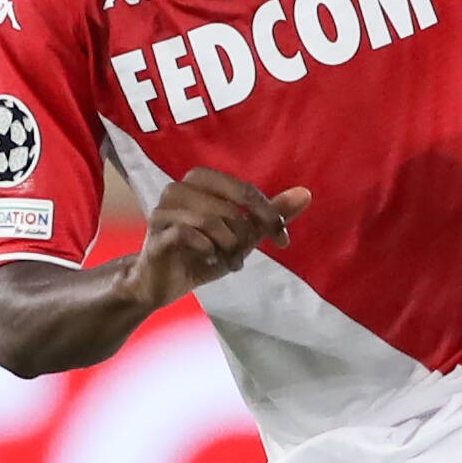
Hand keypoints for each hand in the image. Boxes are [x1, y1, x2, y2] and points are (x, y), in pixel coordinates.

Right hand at [133, 169, 310, 306]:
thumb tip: (306, 194)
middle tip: (245, 253)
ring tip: (227, 259)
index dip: (269, 216)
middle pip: (230, 205)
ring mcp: (163, 210)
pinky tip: (209, 260)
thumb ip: (271, 215)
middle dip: (247, 233)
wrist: (163, 282)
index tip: (282, 240)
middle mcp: (178, 188)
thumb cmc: (203, 252)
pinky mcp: (155, 234)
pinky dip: (207, 250)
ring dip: (227, 246)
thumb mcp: (243, 235)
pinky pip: (187, 234)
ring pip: (211, 220)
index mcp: (201, 181)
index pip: (246, 191)